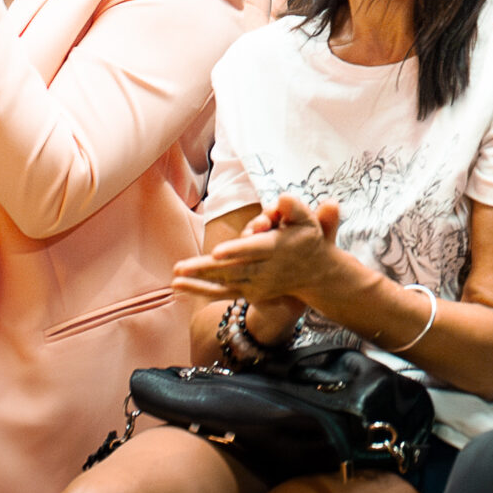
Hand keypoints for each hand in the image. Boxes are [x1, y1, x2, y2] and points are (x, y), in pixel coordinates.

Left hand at [173, 194, 349, 308]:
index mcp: (277, 248)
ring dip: (198, 280)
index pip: (254, 249)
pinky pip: (223, 293)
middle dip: (205, 269)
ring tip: (175, 277)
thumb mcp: (308, 219)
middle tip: (180, 267)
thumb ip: (295, 208)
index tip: (216, 251)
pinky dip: (201, 291)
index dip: (235, 250)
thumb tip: (282, 199)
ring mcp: (257, 284)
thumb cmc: (308, 239)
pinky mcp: (250, 292)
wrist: (318, 275)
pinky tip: (180, 286)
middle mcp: (265, 269)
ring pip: (224, 282)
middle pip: (232, 269)